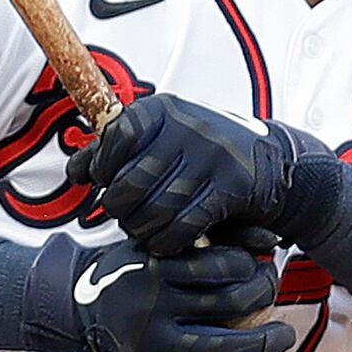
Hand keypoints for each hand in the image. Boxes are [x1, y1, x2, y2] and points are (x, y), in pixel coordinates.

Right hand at [20, 231, 292, 351]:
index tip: (261, 269)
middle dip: (266, 299)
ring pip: (224, 348)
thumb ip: (213, 238)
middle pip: (230, 304)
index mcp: (157, 265)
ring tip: (283, 338)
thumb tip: (273, 242)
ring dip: (265, 345)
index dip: (254, 267)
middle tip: (275, 297)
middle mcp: (154, 303)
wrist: (73, 308)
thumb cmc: (130, 270)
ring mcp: (152, 341)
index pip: (224, 264)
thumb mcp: (159, 243)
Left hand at [69, 94, 312, 257]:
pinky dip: (168, 241)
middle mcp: (186, 128)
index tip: (105, 182)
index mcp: (162, 110)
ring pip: (153, 210)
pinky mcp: (231, 188)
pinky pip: (182, 226)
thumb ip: (116, 150)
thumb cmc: (205, 155)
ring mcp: (211, 156)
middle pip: (129, 184)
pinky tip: (168, 240)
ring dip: (143, 231)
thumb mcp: (161, 138)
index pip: (115, 140)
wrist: (275, 165)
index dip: (103, 169)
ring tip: (145, 231)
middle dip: (121, 209)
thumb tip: (76, 171)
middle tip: (126, 216)